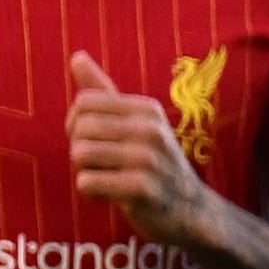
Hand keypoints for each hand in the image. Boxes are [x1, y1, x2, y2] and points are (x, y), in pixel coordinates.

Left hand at [66, 52, 224, 250]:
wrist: (191, 212)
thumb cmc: (154, 164)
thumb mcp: (137, 123)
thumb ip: (104, 91)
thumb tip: (76, 56)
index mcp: (148, 109)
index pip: (84, 103)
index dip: (78, 124)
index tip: (97, 141)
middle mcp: (150, 130)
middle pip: (79, 129)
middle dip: (80, 150)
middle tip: (104, 165)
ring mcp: (148, 160)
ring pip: (79, 155)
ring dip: (85, 172)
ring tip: (109, 179)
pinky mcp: (142, 189)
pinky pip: (87, 183)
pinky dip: (91, 193)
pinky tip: (112, 197)